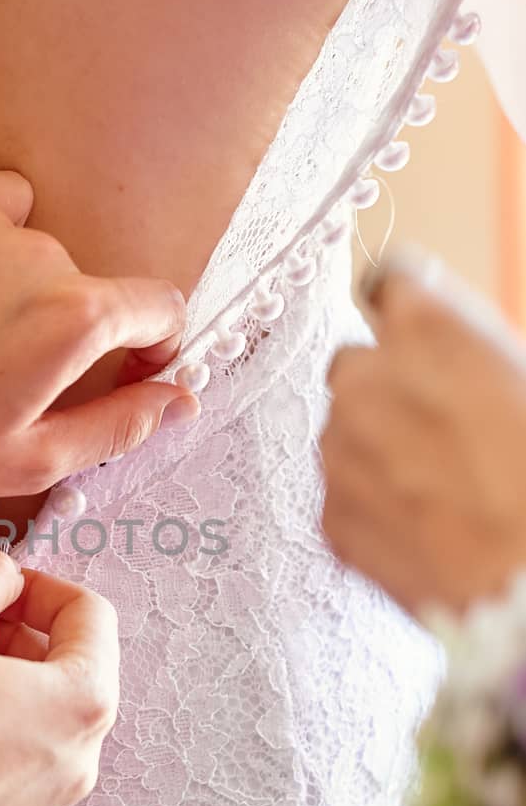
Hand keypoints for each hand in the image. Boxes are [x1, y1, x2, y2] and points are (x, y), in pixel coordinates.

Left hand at [0, 171, 196, 496]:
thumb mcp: (31, 459)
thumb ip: (120, 425)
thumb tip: (182, 400)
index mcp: (78, 318)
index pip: (163, 306)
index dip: (153, 347)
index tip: (121, 374)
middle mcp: (44, 253)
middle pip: (92, 288)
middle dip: (70, 331)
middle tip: (5, 379)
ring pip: (41, 253)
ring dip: (23, 289)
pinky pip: (0, 205)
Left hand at [322, 256, 525, 613]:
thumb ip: (473, 351)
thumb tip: (447, 352)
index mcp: (426, 330)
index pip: (388, 279)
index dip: (408, 305)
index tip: (419, 324)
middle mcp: (364, 382)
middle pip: (356, 362)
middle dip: (389, 384)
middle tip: (445, 425)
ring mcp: (339, 453)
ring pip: (345, 430)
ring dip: (380, 446)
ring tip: (444, 487)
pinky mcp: (332, 517)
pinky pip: (344, 491)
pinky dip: (375, 503)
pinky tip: (428, 526)